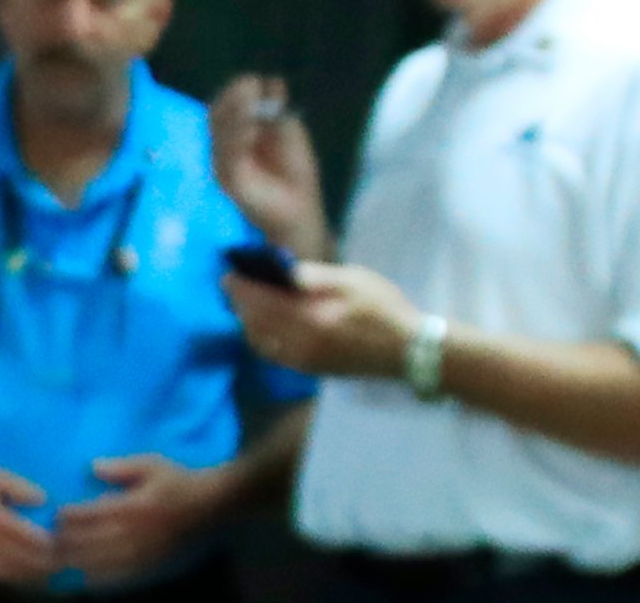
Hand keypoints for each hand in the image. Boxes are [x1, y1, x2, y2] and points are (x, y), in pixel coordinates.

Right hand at [0, 460, 56, 585]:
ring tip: (45, 569)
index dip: (50, 545)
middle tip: (61, 560)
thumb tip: (44, 501)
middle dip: (45, 563)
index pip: (29, 539)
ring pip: (9, 573)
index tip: (62, 543)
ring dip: (30, 573)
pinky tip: (20, 571)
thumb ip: (20, 487)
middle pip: (22, 560)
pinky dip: (9, 576)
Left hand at [52, 454, 230, 583]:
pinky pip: (119, 579)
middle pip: (89, 543)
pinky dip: (98, 578)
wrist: (213, 509)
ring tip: (59, 558)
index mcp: (132, 507)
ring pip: (100, 564)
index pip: (90, 515)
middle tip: (48, 539)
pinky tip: (85, 574)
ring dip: (77, 562)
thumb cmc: (179, 482)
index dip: (68, 517)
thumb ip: (121, 467)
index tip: (55, 515)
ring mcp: (142, 555)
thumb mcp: (152, 464)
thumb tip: (91, 467)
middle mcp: (135, 535)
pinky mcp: (150, 568)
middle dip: (66, 542)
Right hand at [210, 76, 331, 258]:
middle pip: (215, 115)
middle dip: (232, 99)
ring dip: (235, 114)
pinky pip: (227, 157)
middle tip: (250, 86)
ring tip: (252, 102)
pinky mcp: (228, 180)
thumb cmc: (293, 170)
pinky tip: (251, 128)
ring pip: (218, 133)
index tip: (253, 81)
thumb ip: (278, 110)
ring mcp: (222, 163)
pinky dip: (238, 140)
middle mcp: (222, 145)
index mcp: (234, 131)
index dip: (235, 91)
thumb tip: (273, 80)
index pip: (224, 105)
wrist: (299, 208)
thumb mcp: (289, 132)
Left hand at [224, 261, 418, 379]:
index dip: (240, 288)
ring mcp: (306, 361)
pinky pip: (275, 356)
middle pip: (255, 323)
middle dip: (240, 303)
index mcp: (311, 316)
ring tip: (246, 304)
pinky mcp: (313, 370)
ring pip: (261, 342)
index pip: (260, 301)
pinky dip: (262, 340)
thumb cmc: (383, 307)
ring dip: (248, 322)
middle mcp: (302, 343)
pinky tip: (264, 327)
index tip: (229, 274)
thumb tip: (281, 269)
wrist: (410, 350)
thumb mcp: (351, 279)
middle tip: (233, 286)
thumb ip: (313, 276)